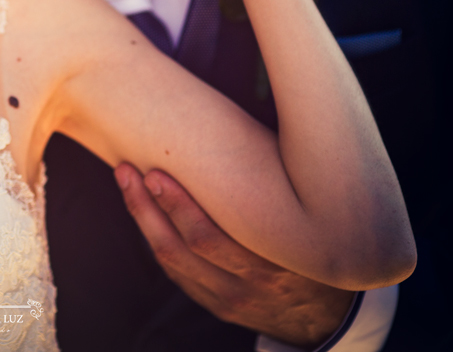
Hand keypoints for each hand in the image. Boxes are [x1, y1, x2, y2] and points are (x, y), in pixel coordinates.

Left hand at [116, 163, 355, 348]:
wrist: (326, 317)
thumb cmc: (315, 249)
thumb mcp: (309, 226)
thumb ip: (280, 192)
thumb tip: (242, 134)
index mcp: (273, 263)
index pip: (210, 239)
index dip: (177, 207)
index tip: (156, 171)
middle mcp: (246, 286)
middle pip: (182, 248)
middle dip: (149, 207)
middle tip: (129, 170)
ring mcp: (228, 300)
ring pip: (172, 261)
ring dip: (143, 219)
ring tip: (126, 180)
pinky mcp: (217, 306)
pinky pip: (178, 273)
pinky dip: (157, 239)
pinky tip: (143, 209)